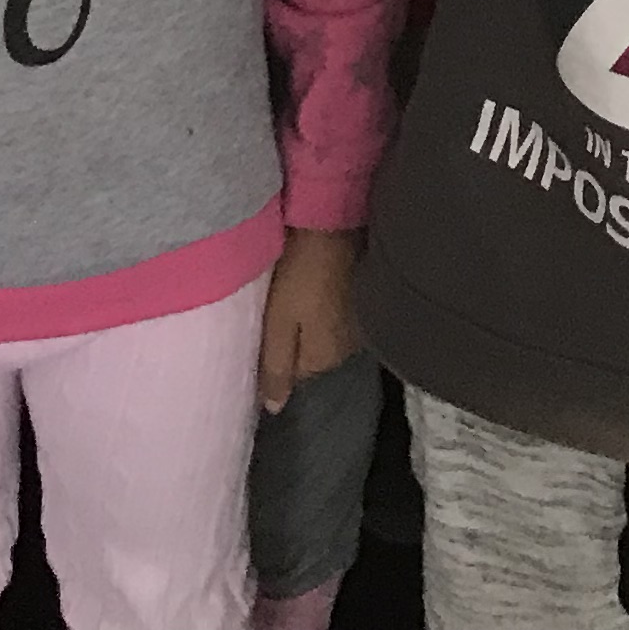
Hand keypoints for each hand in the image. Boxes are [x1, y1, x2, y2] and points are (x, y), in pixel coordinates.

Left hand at [258, 222, 361, 411]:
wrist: (336, 220)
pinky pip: (338, 314)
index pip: (294, 374)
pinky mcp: (363, 295)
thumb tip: (275, 409)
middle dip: (296, 340)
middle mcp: (348, 348)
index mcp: (324, 358)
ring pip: (326, 334)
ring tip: (297, 297)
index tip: (265, 329)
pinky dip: (327, 306)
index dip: (276, 355)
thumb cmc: (301, 273)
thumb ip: (276, 366)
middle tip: (278, 311)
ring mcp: (359, 322)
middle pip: (312, 355)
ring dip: (313, 322)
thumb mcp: (279, 321)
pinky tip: (317, 287)